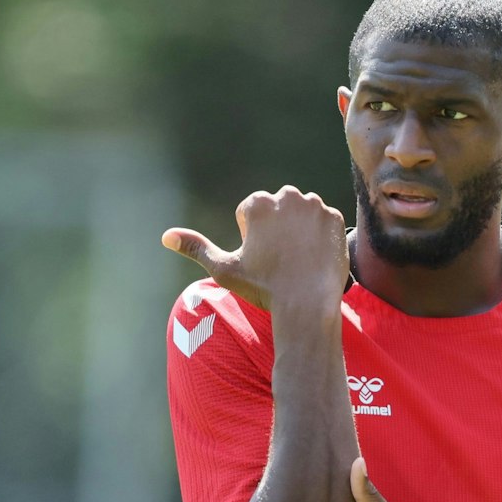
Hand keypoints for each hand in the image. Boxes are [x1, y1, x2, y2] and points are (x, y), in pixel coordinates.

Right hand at [161, 187, 346, 319]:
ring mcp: (315, 206)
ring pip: (301, 214)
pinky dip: (320, 238)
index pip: (251, 214)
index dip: (253, 239)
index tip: (262, 259)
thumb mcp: (224, 269)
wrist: (307, 304)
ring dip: (299, 230)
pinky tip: (315, 258)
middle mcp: (287, 196)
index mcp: (258, 203)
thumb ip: (196, 248)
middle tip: (281, 261)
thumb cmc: (263, 288)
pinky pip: (324, 224)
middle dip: (277, 229)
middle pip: (277, 209)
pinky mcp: (335, 219)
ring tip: (298, 260)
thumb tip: (166, 236)